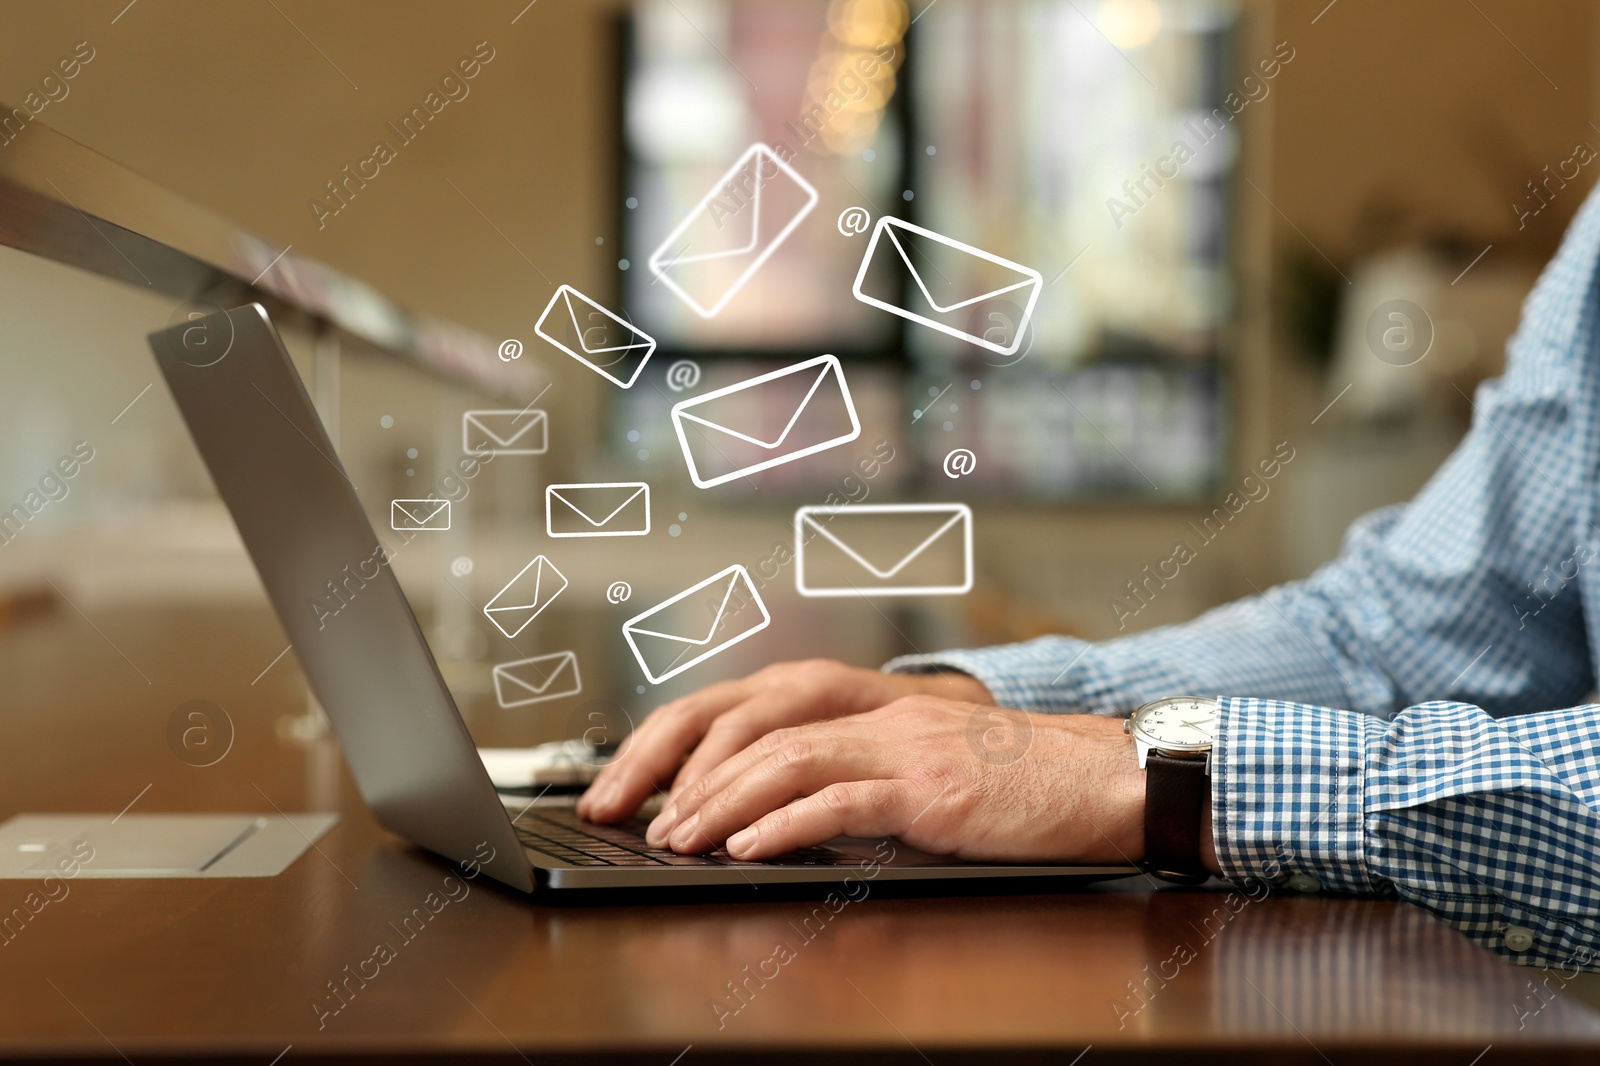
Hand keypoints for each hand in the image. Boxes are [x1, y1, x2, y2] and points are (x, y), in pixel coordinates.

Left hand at [577, 660, 991, 823]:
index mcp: (869, 706)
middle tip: (631, 817)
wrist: (1107, 778)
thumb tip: (780, 817)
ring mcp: (905, 746)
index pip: (751, 710)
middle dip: (680, 773)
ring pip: (785, 759)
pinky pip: (841, 800)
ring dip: (718, 803)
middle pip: (752, 726)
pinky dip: (783, 824)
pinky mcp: (932, 789)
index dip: (685, 746)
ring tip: (675, 838)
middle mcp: (878, 714)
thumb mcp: (927, 768)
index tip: (639, 789)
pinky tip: (745, 849)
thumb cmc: (1021, 785)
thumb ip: (859, 776)